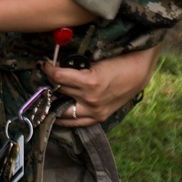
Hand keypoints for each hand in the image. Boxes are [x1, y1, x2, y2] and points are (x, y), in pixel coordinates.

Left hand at [39, 45, 159, 126]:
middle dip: (50, 82)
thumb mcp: (94, 59)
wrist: (138, 72)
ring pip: (64, 109)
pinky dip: (65, 118)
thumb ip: (74, 64)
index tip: (43, 63)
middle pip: (59, 92)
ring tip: (47, 93)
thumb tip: (55, 63)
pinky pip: (77, 122)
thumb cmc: (117, 61)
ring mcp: (95, 111)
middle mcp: (90, 100)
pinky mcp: (100, 117)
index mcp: (89, 82)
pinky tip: (56, 113)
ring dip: (54, 100)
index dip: (48, 68)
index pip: (58, 77)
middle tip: (46, 75)